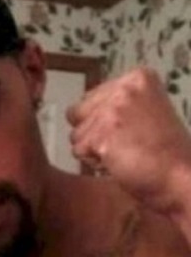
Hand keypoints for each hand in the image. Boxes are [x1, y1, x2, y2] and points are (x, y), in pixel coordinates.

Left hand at [67, 67, 190, 214]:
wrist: (180, 178)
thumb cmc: (166, 153)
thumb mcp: (147, 112)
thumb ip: (118, 105)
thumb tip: (81, 111)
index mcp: (138, 78)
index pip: (91, 96)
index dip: (103, 120)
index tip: (131, 132)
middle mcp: (123, 88)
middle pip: (77, 112)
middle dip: (93, 133)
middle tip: (123, 145)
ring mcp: (111, 111)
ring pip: (76, 134)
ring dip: (93, 150)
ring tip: (123, 154)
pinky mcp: (101, 134)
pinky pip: (78, 151)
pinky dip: (94, 162)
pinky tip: (118, 163)